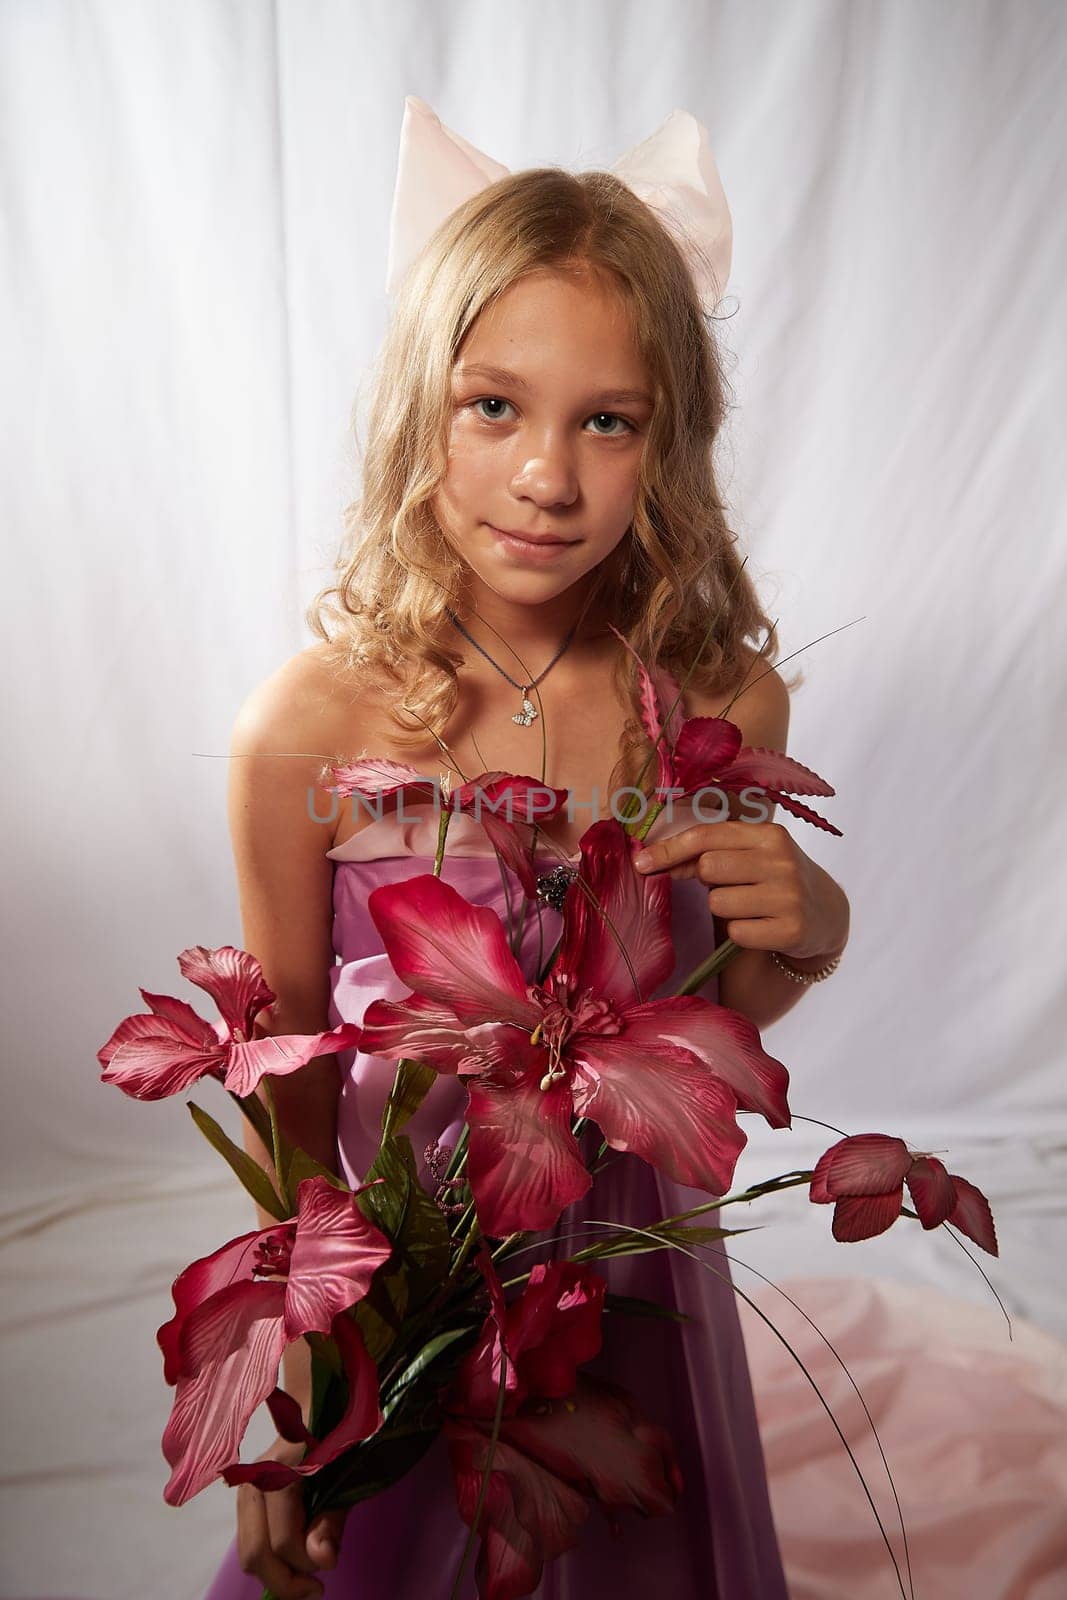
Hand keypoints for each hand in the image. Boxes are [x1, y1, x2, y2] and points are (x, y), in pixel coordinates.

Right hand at [235, 1434, 348, 1599]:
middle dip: (284, 1581)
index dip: (308, 1564)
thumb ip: (332, 1519)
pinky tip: (293, 1554)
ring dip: (276, 1571)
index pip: (283, 1541)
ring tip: (306, 1573)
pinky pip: (251, 1539)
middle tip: (314, 1588)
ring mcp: (247, 1489)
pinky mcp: (248, 1496)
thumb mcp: (348, 1474)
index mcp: (280, 1473)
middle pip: (254, 1554)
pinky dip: (270, 1555)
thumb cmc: (342, 1434)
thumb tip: (321, 1561)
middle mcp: (255, 1483)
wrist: (323, 1402)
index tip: (330, 1566)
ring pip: (248, 1552)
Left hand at [634, 820, 848, 962]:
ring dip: (724, 909)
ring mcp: (790, 895)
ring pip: (719, 902)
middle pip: (709, 868)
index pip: (706, 837)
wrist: (827, 914)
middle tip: (729, 885)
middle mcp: (782, 860)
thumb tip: (649, 861)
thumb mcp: (749, 857)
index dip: (668, 850)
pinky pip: (737, 933)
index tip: (639, 863)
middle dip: (707, 880)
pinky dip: (740, 933)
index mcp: (769, 834)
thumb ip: (705, 855)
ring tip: (749, 906)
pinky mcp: (792, 929)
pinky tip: (760, 926)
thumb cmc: (773, 879)